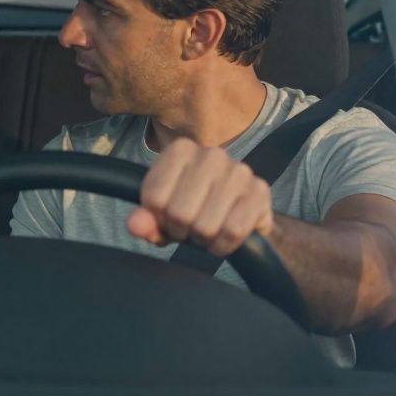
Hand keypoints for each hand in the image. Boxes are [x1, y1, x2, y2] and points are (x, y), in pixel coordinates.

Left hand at [126, 138, 273, 256]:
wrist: (241, 215)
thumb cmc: (194, 210)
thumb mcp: (162, 216)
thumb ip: (144, 220)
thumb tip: (135, 225)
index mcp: (179, 150)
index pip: (153, 198)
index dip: (158, 219)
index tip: (168, 218)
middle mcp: (211, 154)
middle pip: (180, 213)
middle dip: (182, 231)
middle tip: (190, 228)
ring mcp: (239, 170)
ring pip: (206, 225)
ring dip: (203, 240)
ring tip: (207, 231)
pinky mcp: (260, 191)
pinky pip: (233, 232)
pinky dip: (223, 245)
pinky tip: (223, 239)